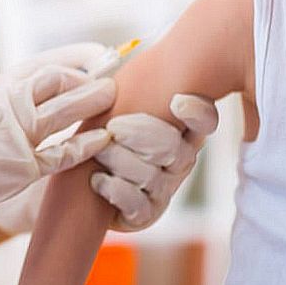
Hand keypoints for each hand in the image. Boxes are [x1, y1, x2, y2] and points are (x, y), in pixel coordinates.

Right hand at [0, 43, 116, 244]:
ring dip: (93, 99)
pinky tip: (103, 138)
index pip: (44, 63)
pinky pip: (63, 152)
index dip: (77, 57)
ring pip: (65, 108)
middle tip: (115, 74)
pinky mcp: (19, 168)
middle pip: (59, 79)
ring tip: (114, 95)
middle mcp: (3, 104)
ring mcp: (12, 135)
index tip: (99, 56)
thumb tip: (39, 91)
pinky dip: (86, 143)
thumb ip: (4, 102)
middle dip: (92, 75)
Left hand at [90, 93, 218, 231]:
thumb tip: (129, 70)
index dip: (198, 113)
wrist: (80, 175)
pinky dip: (115, 189)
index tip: (176, 101)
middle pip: (173, 148)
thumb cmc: (102, 130)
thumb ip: (131, 90)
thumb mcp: (116, 104)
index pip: (205, 120)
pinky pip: (138, 204)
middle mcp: (180, 160)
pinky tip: (97, 179)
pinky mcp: (146, 214)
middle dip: (141, 134)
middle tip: (113, 127)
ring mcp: (164, 188)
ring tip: (99, 152)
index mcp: (180, 129)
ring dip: (120, 160)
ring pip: (151, 175)